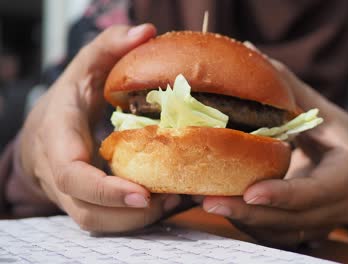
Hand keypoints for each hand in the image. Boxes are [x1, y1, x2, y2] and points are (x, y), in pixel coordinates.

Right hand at [19, 24, 180, 231]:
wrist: (42, 137)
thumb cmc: (67, 102)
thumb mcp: (84, 68)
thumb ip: (109, 47)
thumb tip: (146, 32)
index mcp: (58, 142)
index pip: (72, 175)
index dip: (104, 190)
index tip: (142, 193)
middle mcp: (62, 177)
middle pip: (89, 212)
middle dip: (131, 214)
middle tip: (173, 198)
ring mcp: (73, 196)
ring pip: (101, 224)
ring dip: (140, 220)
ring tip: (177, 201)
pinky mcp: (89, 205)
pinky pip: (111, 222)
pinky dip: (139, 218)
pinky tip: (169, 201)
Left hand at [201, 60, 347, 247]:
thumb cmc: (333, 131)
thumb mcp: (318, 106)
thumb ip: (288, 85)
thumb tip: (250, 50)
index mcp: (346, 173)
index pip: (318, 190)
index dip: (285, 194)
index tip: (250, 192)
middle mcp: (336, 206)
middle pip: (292, 219)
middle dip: (250, 214)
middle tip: (208, 201)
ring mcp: (319, 223)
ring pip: (278, 232)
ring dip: (241, 222)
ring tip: (203, 202)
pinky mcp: (301, 231)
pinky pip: (271, 235)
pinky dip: (245, 224)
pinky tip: (217, 206)